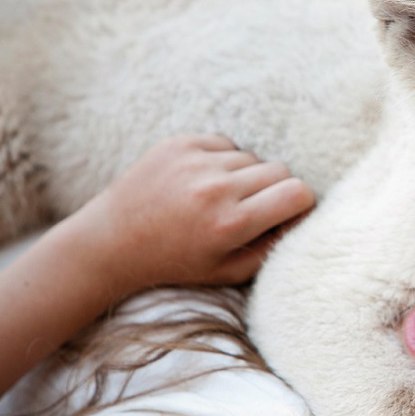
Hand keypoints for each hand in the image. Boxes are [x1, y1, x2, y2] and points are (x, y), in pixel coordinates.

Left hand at [71, 134, 315, 291]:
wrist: (112, 241)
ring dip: (247, 176)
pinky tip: (203, 181)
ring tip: (221, 197)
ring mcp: (196, 162)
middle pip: (281, 171)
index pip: (298, 193)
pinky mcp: (180, 143)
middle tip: (254, 208)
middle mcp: (215, 189)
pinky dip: (223, 161)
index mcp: (231, 224)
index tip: (287, 214)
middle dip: (276, 190)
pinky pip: (226, 144)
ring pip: (253, 157)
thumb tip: (302, 217)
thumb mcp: (230, 271)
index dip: (300, 204)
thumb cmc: (177, 262)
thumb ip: (274, 248)